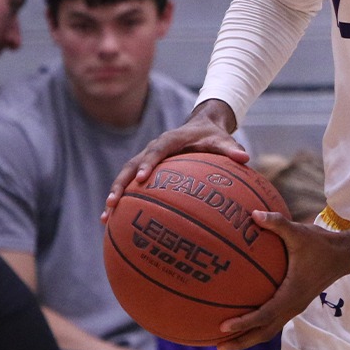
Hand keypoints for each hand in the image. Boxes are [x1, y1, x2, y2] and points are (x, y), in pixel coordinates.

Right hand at [105, 99, 245, 220]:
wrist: (201, 127)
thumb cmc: (212, 136)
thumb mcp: (223, 141)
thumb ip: (231, 149)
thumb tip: (244, 158)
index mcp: (170, 140)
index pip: (156, 150)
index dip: (148, 163)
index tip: (143, 179)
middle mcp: (153, 149)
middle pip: (131, 165)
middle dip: (120, 184)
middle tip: (113, 203)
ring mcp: (146, 159)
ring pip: (125, 176)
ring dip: (114, 194)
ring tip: (105, 218)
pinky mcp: (145, 170)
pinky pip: (130, 185)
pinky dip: (121, 201)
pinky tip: (113, 222)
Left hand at [212, 210, 349, 349]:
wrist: (344, 255)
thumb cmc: (321, 244)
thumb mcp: (299, 232)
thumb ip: (277, 223)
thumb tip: (253, 214)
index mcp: (292, 294)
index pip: (264, 315)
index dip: (244, 323)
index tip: (223, 327)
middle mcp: (293, 306)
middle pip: (264, 332)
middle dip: (241, 341)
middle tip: (218, 346)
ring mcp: (294, 307)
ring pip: (269, 330)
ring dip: (248, 338)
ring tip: (225, 342)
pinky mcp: (295, 304)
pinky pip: (273, 321)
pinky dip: (257, 326)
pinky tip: (243, 320)